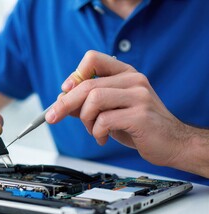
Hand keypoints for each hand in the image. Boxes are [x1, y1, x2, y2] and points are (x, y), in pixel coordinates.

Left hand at [45, 50, 189, 167]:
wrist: (172, 143)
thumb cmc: (139, 125)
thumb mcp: (110, 111)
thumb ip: (87, 104)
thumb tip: (60, 101)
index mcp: (125, 73)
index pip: (92, 58)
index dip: (74, 74)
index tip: (64, 90)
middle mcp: (133, 79)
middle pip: (87, 84)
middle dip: (64, 103)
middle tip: (53, 116)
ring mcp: (139, 96)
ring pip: (93, 99)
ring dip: (85, 120)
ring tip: (93, 131)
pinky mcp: (140, 115)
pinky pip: (104, 120)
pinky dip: (96, 132)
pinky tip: (103, 138)